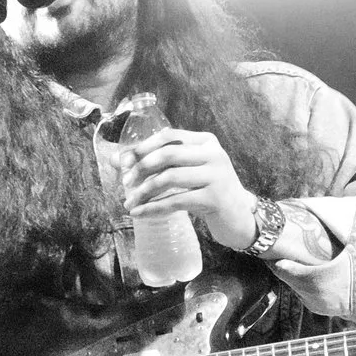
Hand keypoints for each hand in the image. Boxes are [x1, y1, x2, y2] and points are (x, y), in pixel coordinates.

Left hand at [119, 128, 259, 250]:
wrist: (239, 219)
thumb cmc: (208, 192)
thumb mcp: (186, 173)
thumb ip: (157, 165)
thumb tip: (116, 160)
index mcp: (206, 141)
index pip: (168, 136)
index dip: (143, 147)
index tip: (124, 163)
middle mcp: (214, 154)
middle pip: (168, 154)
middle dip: (141, 169)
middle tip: (125, 184)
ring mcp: (216, 176)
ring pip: (170, 178)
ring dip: (144, 191)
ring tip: (130, 203)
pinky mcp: (214, 198)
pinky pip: (175, 201)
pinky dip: (153, 208)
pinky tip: (139, 213)